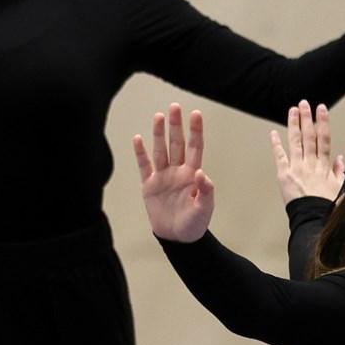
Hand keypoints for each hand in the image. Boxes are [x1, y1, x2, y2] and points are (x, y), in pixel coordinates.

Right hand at [132, 103, 214, 243]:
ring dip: (159, 134)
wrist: (178, 238)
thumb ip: (206, 190)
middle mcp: (177, 171)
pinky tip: (138, 139)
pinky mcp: (149, 186)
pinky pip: (144, 166)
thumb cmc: (195, 223)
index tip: (196, 114)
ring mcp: (163, 177)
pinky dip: (140, 153)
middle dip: (176, 125)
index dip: (195, 131)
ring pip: (160, 150)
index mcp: (192, 174)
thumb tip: (201, 172)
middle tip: (174, 107)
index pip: (195, 147)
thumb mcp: (205, 208)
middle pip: (176, 143)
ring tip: (158, 116)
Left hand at [269, 100, 344, 205]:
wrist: (314, 221)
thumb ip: (339, 172)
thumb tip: (339, 158)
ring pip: (296, 142)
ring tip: (293, 109)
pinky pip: (280, 157)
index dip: (322, 123)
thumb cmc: (327, 209)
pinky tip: (273, 133)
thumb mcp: (341, 190)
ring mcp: (297, 169)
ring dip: (294, 124)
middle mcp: (310, 164)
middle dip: (307, 118)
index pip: (324, 140)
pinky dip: (276, 145)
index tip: (321, 109)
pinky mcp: (284, 176)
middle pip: (310, 137)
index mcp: (324, 167)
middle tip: (305, 103)